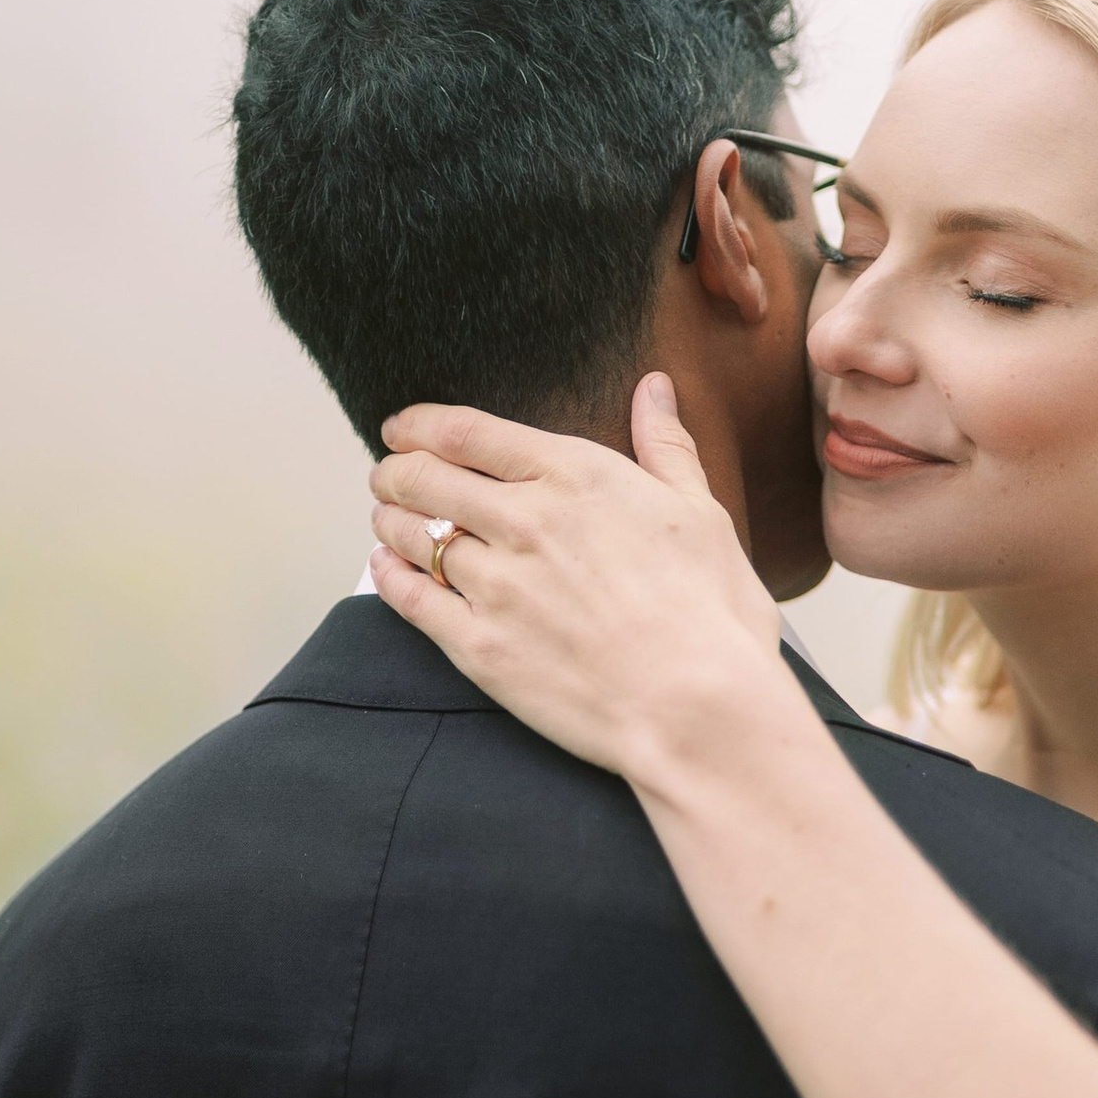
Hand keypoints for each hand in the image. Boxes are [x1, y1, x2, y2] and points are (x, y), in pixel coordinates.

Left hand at [368, 376, 795, 784]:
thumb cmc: (712, 614)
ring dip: (390, 520)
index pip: (468, 433)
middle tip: (387, 473)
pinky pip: (411, 600)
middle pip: (426, 479)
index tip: (401, 427)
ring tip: (387, 517)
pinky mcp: (479, 647)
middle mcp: (524, 522)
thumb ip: (666, 446)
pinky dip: (389, 576)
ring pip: (414, 537)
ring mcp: (496, 586)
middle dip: (395, 471)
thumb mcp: (701, 514)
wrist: (699, 711)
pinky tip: (386, 568)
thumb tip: (654, 387)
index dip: (420, 425)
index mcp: (576, 477)